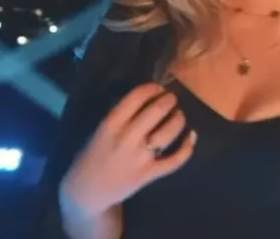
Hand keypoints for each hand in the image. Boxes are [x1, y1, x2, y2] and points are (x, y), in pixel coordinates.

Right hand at [60, 83, 195, 218]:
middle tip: (172, 99)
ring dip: (178, 119)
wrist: (87, 191)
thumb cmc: (92, 155)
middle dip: (169, 100)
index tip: (158, 89)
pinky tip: (191, 136)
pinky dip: (187, 147)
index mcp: (111, 124)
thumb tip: (146, 98)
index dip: (152, 88)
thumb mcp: (100, 129)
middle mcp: (127, 138)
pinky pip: (175, 160)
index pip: (137, 97)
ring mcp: (140, 157)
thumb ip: (120, 115)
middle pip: (157, 111)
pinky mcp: (149, 174)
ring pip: (169, 132)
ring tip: (178, 116)